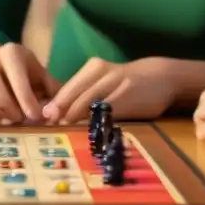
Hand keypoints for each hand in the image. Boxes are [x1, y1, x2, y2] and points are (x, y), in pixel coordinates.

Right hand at [0, 42, 59, 123]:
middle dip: (15, 113)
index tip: (37, 116)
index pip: (17, 80)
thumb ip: (51, 89)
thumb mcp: (38, 71)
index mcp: (10, 54)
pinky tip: (8, 117)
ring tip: (19, 119)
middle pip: (0, 96)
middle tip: (27, 121)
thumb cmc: (23, 69)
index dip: (27, 100)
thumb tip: (57, 113)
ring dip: (7, 117)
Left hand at [42, 57, 176, 123]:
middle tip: (50, 131)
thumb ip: (83, 94)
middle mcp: (102, 73)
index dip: (54, 107)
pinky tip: (91, 135)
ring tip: (66, 134)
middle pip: (74, 99)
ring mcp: (115, 86)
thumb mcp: (103, 81)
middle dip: (61, 116)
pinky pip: (107, 115)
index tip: (43, 122)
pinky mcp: (128, 99)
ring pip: (88, 106)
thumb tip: (56, 114)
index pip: (66, 90)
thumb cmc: (125, 82)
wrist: (160, 77)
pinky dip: (96, 125)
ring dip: (76, 122)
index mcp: (93, 68)